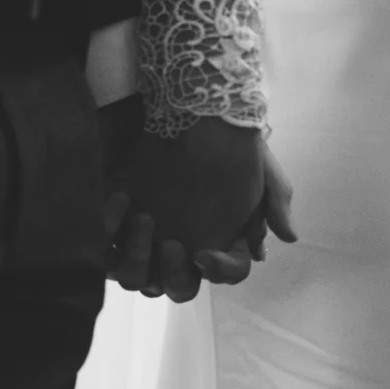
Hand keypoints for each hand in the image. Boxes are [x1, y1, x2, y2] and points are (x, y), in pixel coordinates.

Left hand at [105, 132, 296, 302]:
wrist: (176, 101)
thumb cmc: (221, 134)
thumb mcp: (258, 162)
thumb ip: (275, 200)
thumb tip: (287, 239)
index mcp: (217, 239)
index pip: (224, 273)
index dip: (218, 270)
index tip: (203, 253)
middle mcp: (182, 245)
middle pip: (179, 287)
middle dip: (174, 272)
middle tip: (171, 244)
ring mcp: (144, 237)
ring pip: (137, 277)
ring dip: (138, 257)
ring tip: (145, 219)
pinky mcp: (111, 221)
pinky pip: (101, 248)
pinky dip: (108, 229)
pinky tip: (120, 197)